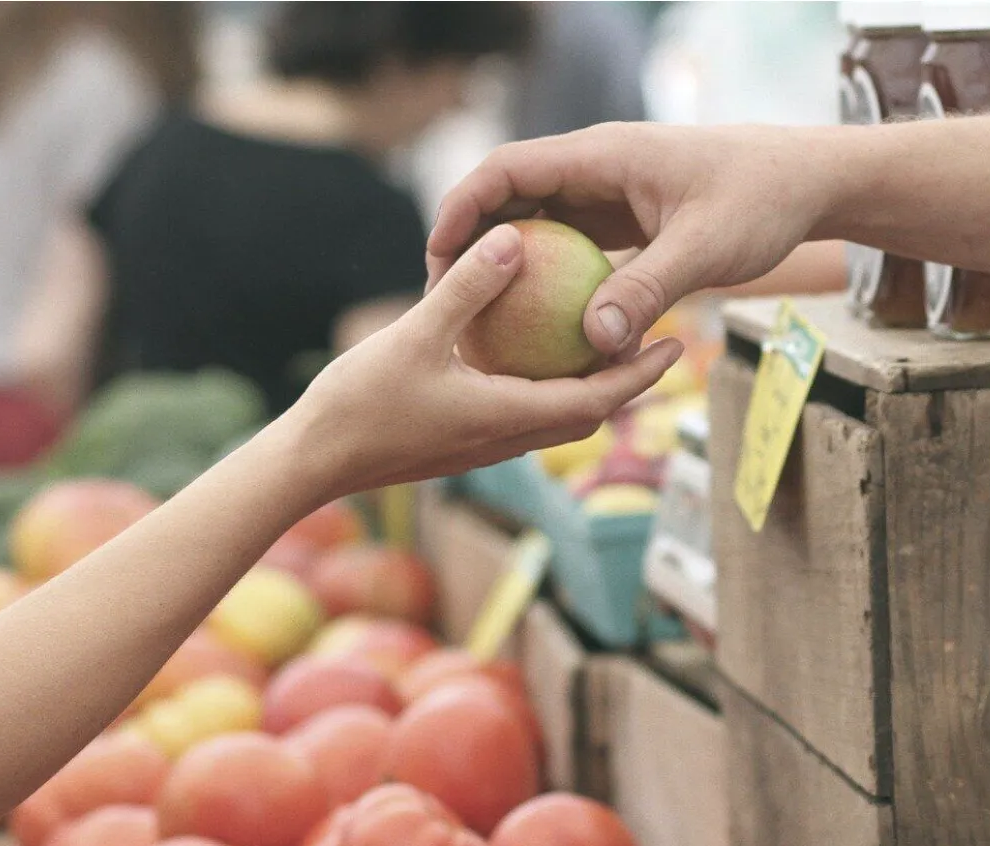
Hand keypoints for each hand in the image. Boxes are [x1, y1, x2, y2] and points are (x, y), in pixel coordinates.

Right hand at [293, 223, 682, 499]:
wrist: (313, 463)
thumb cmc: (359, 404)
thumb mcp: (414, 335)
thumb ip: (467, 289)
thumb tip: (514, 239)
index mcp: (509, 418)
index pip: (597, 400)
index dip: (641, 374)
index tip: (676, 345)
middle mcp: (507, 439)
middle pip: (588, 412)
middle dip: (629, 381)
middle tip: (660, 339)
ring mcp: (484, 445)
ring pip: (556, 416)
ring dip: (589, 386)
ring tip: (608, 342)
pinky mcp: (462, 442)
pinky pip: (522, 412)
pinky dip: (545, 386)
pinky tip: (533, 352)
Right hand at [428, 124, 834, 358]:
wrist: (805, 182)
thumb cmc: (760, 201)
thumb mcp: (705, 249)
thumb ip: (648, 291)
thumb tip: (594, 342)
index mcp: (602, 156)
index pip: (508, 170)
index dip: (463, 208)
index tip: (437, 257)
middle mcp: (596, 170)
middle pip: (511, 198)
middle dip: (472, 243)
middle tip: (444, 299)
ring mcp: (609, 195)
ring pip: (539, 225)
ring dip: (508, 266)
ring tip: (479, 319)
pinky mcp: (625, 222)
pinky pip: (572, 249)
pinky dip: (550, 282)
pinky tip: (539, 330)